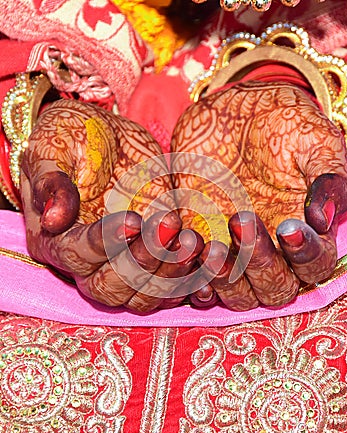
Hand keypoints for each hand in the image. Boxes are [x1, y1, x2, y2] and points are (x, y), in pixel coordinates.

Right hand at [21, 99, 203, 310]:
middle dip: (142, 263)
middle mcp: (88, 263)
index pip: (75, 255)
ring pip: (143, 295)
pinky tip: (210, 258)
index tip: (134, 219)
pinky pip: (172, 287)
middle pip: (109, 289)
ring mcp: (124, 265)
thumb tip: (51, 220)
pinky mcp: (155, 260)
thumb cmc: (74, 136)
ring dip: (171, 274)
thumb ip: (50, 180)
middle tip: (170, 228)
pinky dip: (192, 278)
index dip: (104, 243)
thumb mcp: (52, 145)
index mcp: (54, 240)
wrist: (109, 137)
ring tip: (194, 241)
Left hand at [171, 82, 346, 309]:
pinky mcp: (199, 243)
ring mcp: (233, 251)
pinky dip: (189, 277)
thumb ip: (328, 178)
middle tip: (243, 220)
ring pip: (237, 293)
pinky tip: (186, 255)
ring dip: (224, 279)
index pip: (315, 265)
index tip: (288, 227)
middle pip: (275, 289)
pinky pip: (195, 278)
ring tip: (210, 245)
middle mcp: (271, 250)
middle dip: (260, 264)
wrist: (231, 114)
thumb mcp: (314, 140)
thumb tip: (322, 219)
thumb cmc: (281, 124)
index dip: (305, 254)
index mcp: (305, 232)